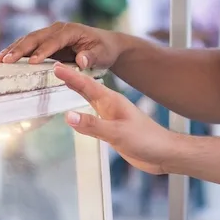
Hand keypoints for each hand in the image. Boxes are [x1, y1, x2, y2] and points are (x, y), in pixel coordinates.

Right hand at [0, 21, 120, 68]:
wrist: (105, 44)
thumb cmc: (104, 49)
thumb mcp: (102, 54)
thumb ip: (92, 57)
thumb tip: (82, 60)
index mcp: (71, 30)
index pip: (54, 41)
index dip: (43, 50)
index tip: (32, 61)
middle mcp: (58, 29)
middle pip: (36, 38)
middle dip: (20, 49)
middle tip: (5, 60)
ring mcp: (50, 34)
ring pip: (29, 40)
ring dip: (14, 49)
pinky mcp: (46, 41)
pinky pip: (29, 45)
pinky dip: (17, 50)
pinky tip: (4, 58)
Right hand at [55, 63, 177, 174]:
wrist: (163, 153)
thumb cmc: (146, 140)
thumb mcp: (116, 133)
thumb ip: (92, 125)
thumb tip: (68, 116)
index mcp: (112, 101)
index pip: (86, 85)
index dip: (70, 76)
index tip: (56, 67)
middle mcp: (110, 106)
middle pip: (86, 89)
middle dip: (71, 79)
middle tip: (56, 69)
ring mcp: (112, 116)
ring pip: (89, 101)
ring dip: (76, 92)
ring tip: (65, 83)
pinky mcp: (113, 128)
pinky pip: (92, 116)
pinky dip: (82, 112)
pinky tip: (79, 114)